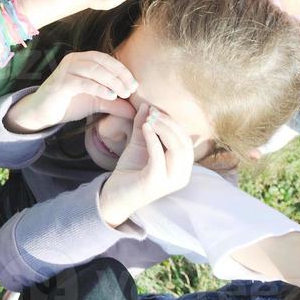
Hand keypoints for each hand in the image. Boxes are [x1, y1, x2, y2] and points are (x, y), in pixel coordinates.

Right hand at [5, 50, 135, 132]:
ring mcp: (66, 70)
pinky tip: (110, 95)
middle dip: (120, 75)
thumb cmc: (69, 103)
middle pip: (102, 62)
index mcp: (82, 59)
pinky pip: (83, 82)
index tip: (135, 85)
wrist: (43, 112)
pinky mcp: (61, 83)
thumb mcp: (96, 102)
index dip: (122, 70)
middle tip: (131, 90)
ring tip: (123, 94)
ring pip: (94, 70)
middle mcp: (74, 60)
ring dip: (112, 81)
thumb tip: (134, 111)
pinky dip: (99, 88)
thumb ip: (114, 103)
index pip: (107, 59)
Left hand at [98, 104, 195, 225]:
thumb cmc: (131, 170)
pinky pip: (160, 157)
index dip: (173, 123)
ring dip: (164, 129)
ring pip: (177, 150)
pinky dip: (153, 140)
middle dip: (169, 124)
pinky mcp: (157, 182)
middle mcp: (181, 176)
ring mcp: (171, 181)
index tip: (156, 110)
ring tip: (149, 119)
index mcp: (182, 167)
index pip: (185, 140)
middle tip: (153, 112)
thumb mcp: (139, 144)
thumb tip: (147, 105)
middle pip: (184, 143)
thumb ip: (144, 126)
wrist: (114, 194)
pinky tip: (145, 128)